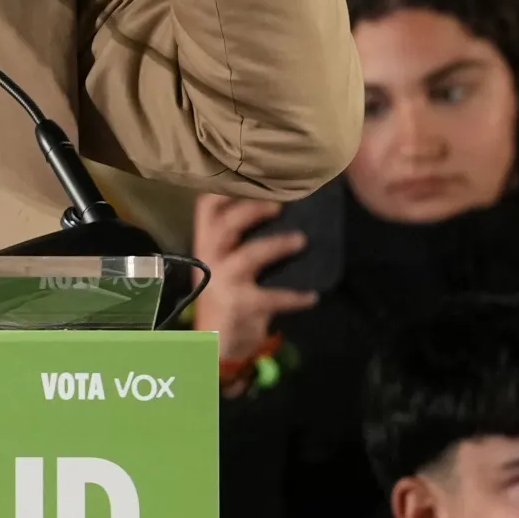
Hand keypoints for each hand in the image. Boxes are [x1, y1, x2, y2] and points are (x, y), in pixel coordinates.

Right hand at [190, 196, 318, 374]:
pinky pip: (272, 297)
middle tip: (281, 203)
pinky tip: (312, 296)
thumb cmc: (226, 294)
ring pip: (249, 256)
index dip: (227, 188)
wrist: (215, 343)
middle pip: (225, 225)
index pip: (207, 207)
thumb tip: (284, 205)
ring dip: (277, 245)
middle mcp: (210, 258)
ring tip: (302, 240)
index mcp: (206, 243)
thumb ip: (241, 239)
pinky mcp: (240, 305)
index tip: (255, 174)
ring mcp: (223, 282)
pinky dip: (295, 296)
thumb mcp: (224, 264)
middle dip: (253, 210)